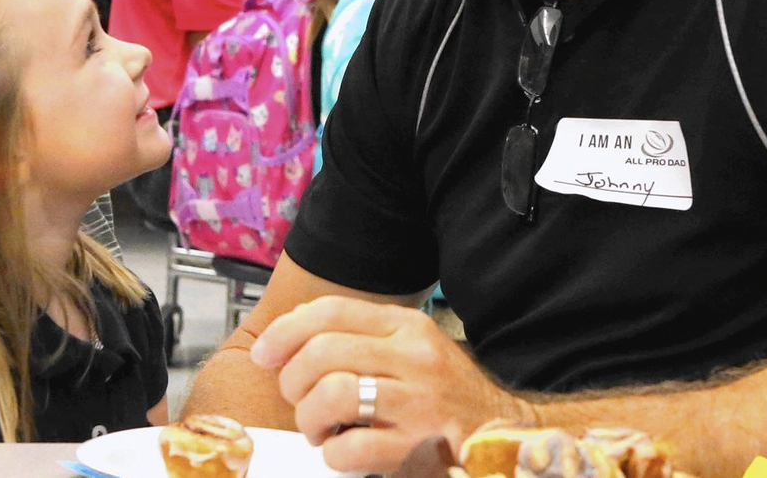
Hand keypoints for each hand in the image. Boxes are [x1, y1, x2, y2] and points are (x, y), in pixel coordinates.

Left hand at [249, 296, 533, 473]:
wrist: (501, 435)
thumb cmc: (443, 395)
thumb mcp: (411, 348)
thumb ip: (361, 335)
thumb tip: (289, 335)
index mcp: (408, 326)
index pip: (330, 311)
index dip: (285, 331)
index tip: (265, 354)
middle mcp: (415, 358)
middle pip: (322, 353)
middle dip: (293, 381)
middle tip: (298, 400)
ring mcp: (418, 404)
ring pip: (330, 396)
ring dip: (309, 419)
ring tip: (319, 429)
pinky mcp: (415, 449)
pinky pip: (349, 448)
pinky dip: (333, 455)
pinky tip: (342, 451)